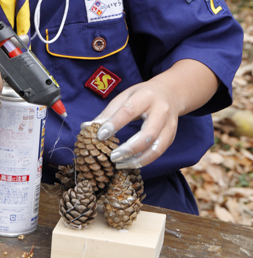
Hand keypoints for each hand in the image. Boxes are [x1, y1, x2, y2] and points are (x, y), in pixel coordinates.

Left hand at [81, 59, 218, 168]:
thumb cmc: (141, 95)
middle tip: (112, 156)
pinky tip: (130, 163)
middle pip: (148, 134)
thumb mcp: (124, 97)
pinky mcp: (171, 136)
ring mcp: (169, 125)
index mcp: (146, 96)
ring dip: (137, 160)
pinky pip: (158, 152)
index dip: (114, 124)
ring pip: (156, 148)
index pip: (129, 111)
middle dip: (129, 148)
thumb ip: (108, 113)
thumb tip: (86, 127)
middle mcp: (161, 111)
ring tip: (119, 164)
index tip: (100, 135)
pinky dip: (144, 161)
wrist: (169, 93)